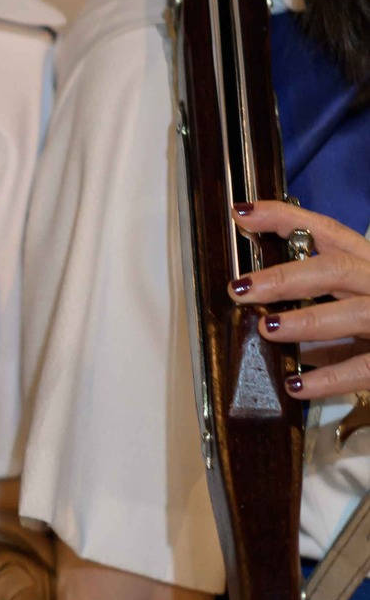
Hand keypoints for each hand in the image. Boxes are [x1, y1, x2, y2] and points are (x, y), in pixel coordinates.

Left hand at [230, 199, 369, 402]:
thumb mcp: (353, 305)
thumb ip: (317, 305)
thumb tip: (260, 315)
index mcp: (369, 265)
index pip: (329, 232)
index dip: (286, 219)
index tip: (244, 214)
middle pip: (338, 269)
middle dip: (287, 277)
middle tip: (242, 289)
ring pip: (354, 312)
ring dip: (307, 321)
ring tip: (266, 329)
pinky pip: (363, 368)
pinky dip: (328, 378)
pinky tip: (296, 385)